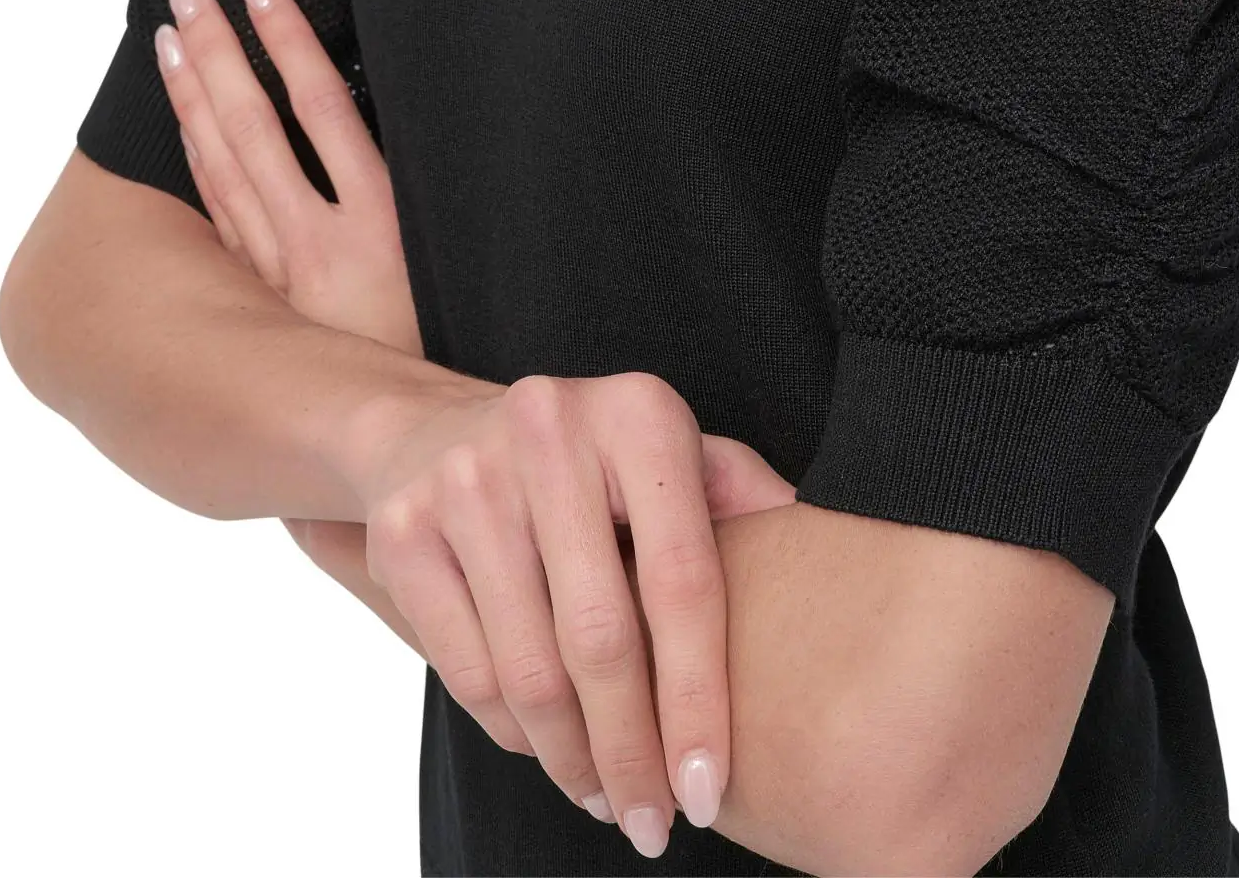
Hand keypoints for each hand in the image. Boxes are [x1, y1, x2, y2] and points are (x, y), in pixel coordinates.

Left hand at [152, 0, 420, 353]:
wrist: (410, 439)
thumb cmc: (448, 344)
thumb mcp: (455, 263)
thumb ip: (419, 201)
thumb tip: (385, 114)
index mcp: (383, 223)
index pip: (321, 106)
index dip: (287, 42)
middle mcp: (322, 242)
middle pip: (255, 125)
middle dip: (220, 50)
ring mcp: (282, 272)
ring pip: (223, 166)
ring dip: (193, 96)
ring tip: (171, 36)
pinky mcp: (262, 301)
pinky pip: (219, 217)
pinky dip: (198, 162)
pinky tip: (183, 123)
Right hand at [351, 369, 796, 852]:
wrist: (433, 425)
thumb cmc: (588, 459)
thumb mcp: (669, 451)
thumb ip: (740, 498)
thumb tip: (833, 558)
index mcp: (638, 415)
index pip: (682, 581)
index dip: (699, 699)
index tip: (710, 789)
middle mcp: (550, 433)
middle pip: (600, 638)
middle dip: (631, 753)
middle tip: (654, 823)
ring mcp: (467, 480)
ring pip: (528, 669)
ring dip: (571, 759)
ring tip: (605, 799)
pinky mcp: (405, 531)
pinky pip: (467, 670)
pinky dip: (512, 734)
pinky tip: (547, 752)